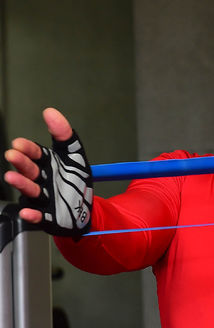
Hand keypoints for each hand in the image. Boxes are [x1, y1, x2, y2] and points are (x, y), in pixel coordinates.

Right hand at [4, 108, 92, 236]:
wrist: (87, 207)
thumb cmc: (76, 180)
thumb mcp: (75, 156)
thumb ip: (65, 134)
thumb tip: (50, 112)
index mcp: (46, 164)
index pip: (35, 154)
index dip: (28, 149)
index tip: (19, 143)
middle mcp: (41, 180)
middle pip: (29, 170)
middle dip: (21, 163)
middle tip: (12, 155)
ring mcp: (43, 198)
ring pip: (30, 191)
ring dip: (21, 184)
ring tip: (11, 177)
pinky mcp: (48, 216)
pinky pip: (39, 216)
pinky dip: (33, 214)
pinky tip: (27, 211)